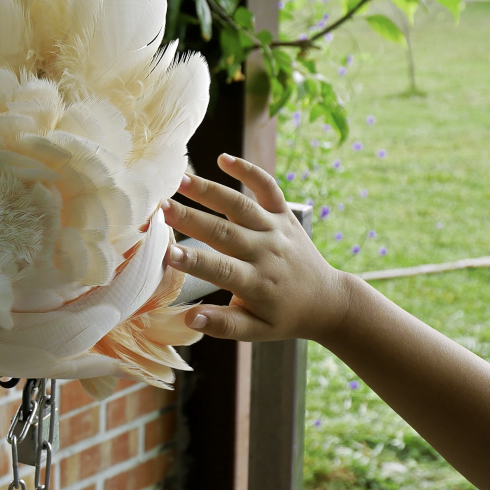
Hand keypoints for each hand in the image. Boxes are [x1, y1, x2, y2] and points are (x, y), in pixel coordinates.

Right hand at [162, 153, 355, 344]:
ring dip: (209, 190)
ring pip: (239, 205)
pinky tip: (223, 158)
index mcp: (257, 283)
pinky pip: (267, 187)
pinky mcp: (284, 214)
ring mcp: (275, 229)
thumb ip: (224, 325)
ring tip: (180, 178)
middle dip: (191, 219)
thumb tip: (189, 320)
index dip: (194, 262)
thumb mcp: (257, 331)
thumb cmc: (284, 316)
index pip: (221, 270)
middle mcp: (266, 252)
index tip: (167, 252)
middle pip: (224, 233)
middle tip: (161, 207)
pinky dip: (248, 170)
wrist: (328, 300)